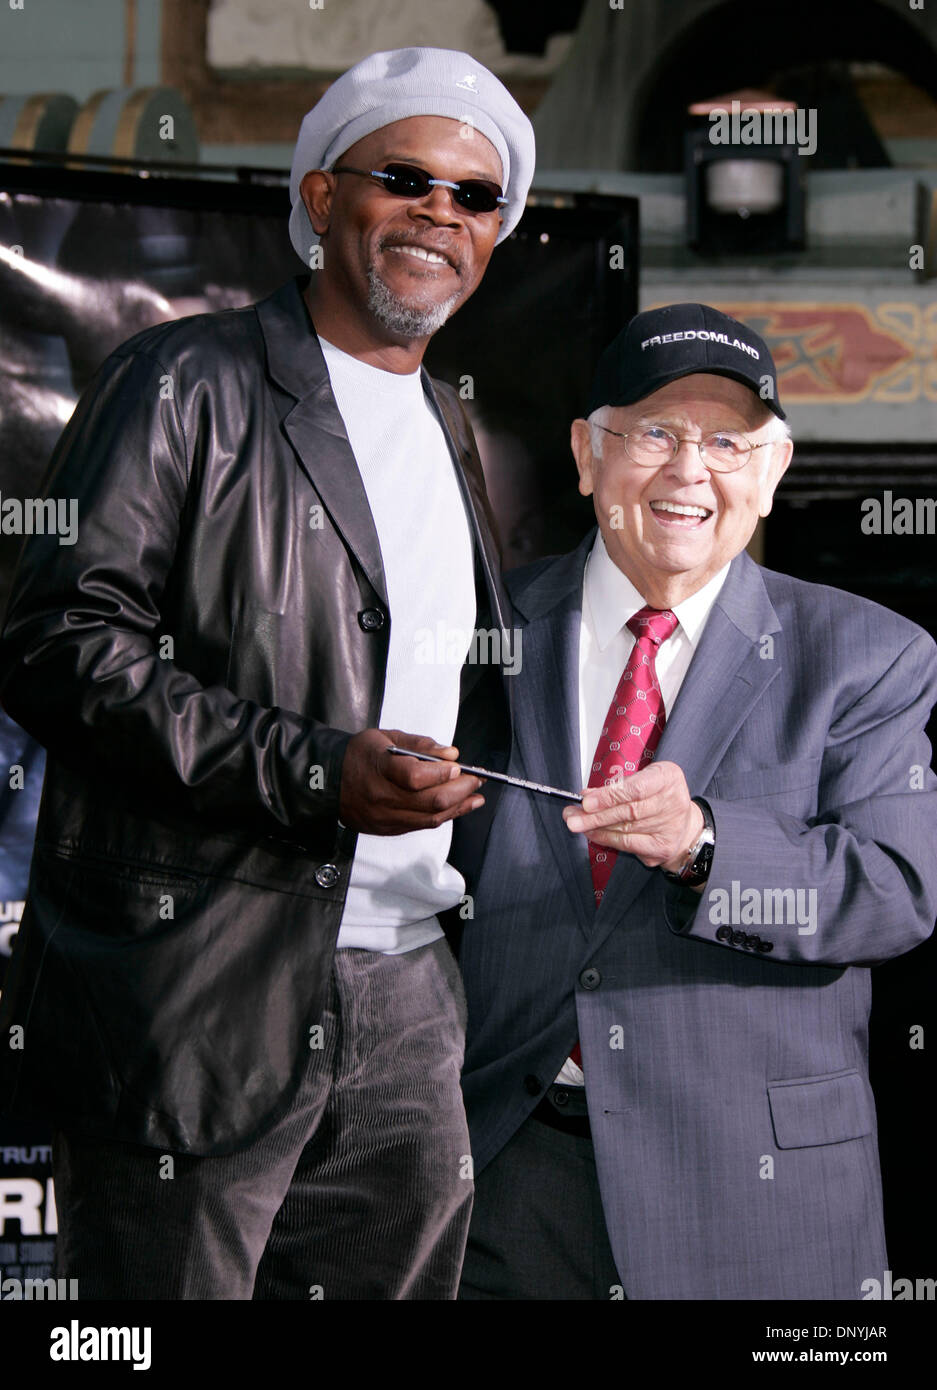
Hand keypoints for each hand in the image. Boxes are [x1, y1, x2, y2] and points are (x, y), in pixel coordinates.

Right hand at [338, 729, 484, 834]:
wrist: (327, 782)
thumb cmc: (358, 755)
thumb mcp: (385, 737)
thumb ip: (420, 744)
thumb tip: (451, 754)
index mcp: (378, 768)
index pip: (416, 776)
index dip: (442, 773)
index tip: (457, 766)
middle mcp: (382, 797)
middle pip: (430, 801)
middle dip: (461, 790)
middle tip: (476, 779)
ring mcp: (384, 817)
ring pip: (430, 818)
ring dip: (459, 806)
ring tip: (475, 796)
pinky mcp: (388, 829)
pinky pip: (422, 825)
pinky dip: (444, 816)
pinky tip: (458, 806)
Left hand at [562, 760, 702, 871]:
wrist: (685, 825)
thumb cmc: (658, 796)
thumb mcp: (643, 778)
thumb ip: (617, 786)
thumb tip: (586, 796)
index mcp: (668, 778)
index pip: (636, 789)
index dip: (609, 796)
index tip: (586, 801)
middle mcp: (673, 802)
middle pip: (628, 811)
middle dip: (595, 814)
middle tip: (571, 815)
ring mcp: (670, 827)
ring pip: (625, 828)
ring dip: (595, 827)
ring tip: (576, 823)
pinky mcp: (662, 848)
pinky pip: (628, 844)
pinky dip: (606, 838)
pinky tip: (592, 834)